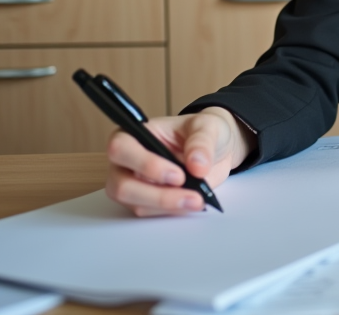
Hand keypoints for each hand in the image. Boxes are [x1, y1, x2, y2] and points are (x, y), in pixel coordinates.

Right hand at [105, 107, 253, 216]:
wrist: (217, 148)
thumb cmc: (203, 131)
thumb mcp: (208, 126)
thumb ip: (201, 142)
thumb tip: (197, 165)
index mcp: (135, 133)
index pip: (121, 149)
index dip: (146, 165)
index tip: (178, 175)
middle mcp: (127, 160)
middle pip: (123, 185)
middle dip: (158, 195)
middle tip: (191, 195)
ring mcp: (133, 183)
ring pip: (135, 204)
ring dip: (167, 206)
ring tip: (197, 200)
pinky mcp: (144, 201)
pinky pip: (150, 213)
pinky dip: (172, 211)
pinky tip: (191, 203)